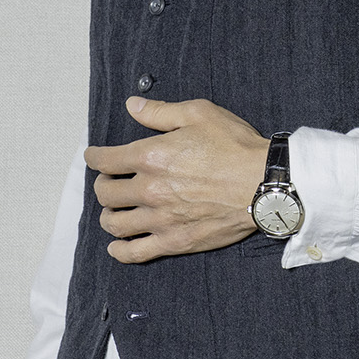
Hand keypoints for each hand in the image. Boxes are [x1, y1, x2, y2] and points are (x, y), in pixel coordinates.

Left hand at [83, 97, 270, 263]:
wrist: (264, 183)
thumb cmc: (235, 146)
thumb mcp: (198, 114)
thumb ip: (159, 112)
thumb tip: (132, 105)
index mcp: (151, 156)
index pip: (105, 160)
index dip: (94, 157)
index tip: (94, 157)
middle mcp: (150, 189)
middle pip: (105, 193)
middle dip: (102, 185)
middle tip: (109, 182)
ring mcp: (161, 219)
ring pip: (115, 223)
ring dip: (108, 215)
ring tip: (114, 210)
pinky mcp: (175, 241)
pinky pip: (135, 252)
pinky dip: (120, 250)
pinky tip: (117, 245)